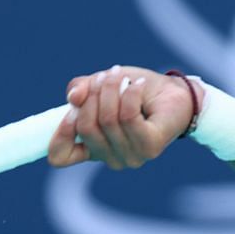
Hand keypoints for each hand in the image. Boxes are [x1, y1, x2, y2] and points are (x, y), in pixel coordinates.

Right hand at [46, 66, 195, 169]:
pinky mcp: (150, 148)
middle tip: (106, 76)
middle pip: (86, 127)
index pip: (60, 157)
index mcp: (92, 149)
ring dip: (113, 89)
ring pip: (108, 119)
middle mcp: (110, 158)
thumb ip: (81, 90)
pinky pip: (129, 116)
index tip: (71, 108)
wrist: (175, 93)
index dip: (59, 132)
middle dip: (93, 95)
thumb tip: (74, 97)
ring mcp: (131, 157)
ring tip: (121, 75)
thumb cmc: (134, 91)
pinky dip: (131, 94)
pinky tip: (138, 85)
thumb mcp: (100, 85)